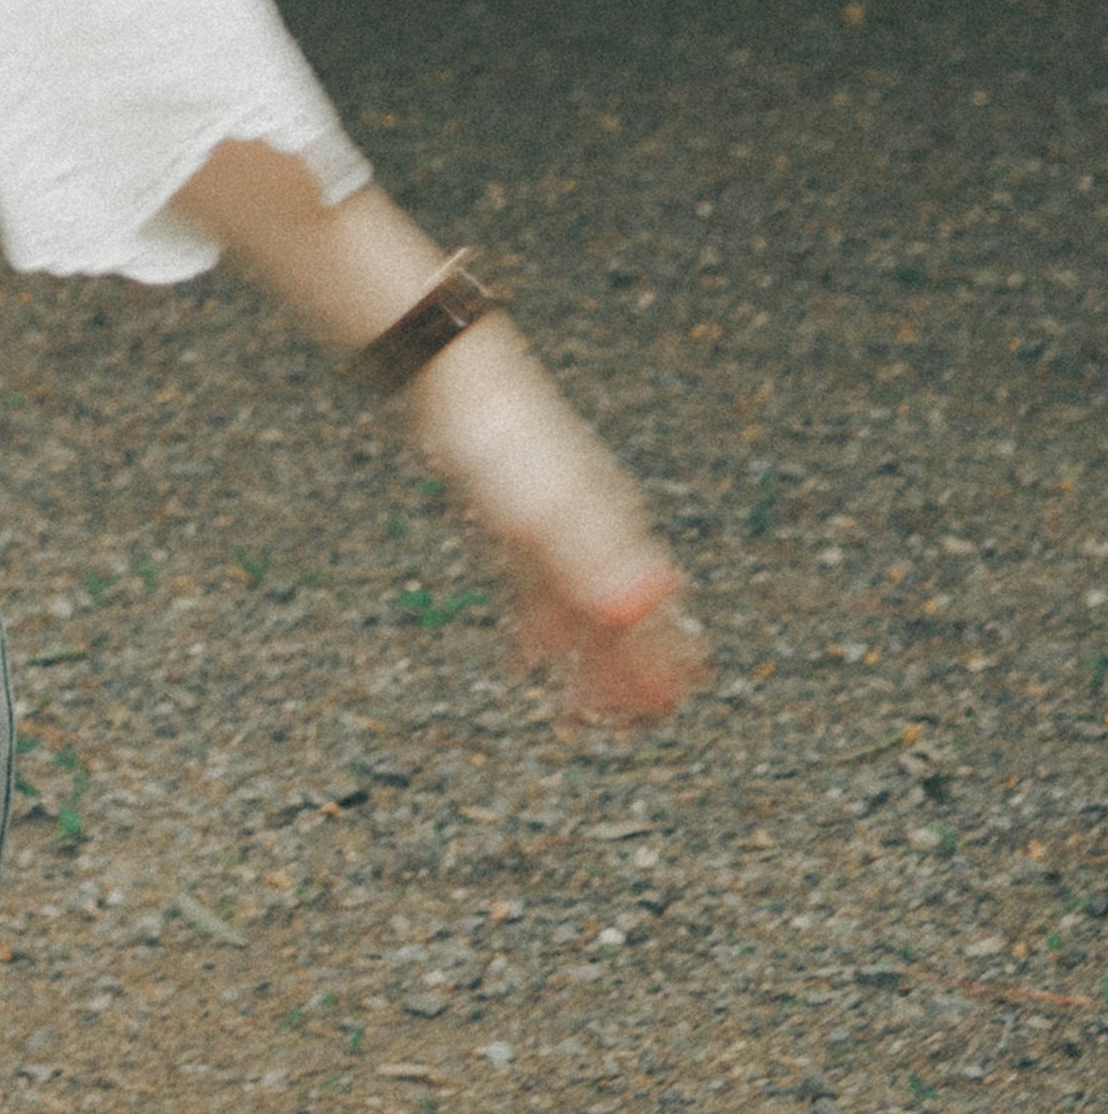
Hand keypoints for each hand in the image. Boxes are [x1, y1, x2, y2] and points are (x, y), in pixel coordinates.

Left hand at [415, 324, 707, 723]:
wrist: (452, 385)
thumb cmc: (507, 446)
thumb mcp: (551, 516)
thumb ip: (599, 566)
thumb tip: (646, 612)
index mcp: (616, 530)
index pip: (654, 612)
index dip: (660, 666)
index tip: (662, 716)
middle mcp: (595, 530)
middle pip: (619, 616)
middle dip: (621, 673)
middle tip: (615, 728)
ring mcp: (555, 526)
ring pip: (576, 610)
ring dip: (578, 661)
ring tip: (571, 708)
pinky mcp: (513, 522)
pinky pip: (535, 591)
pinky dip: (538, 628)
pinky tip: (527, 657)